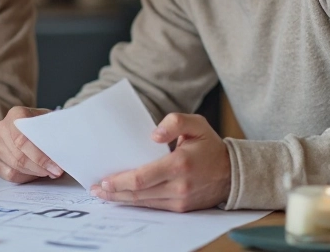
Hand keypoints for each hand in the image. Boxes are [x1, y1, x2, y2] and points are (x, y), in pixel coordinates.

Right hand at [0, 106, 63, 182]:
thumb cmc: (42, 125)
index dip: (40, 156)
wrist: (31, 125)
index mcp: (16, 114)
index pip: (23, 139)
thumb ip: (54, 131)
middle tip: (56, 172)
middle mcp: (2, 128)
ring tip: (50, 173)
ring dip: (35, 172)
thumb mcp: (49, 121)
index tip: (57, 166)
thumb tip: (66, 146)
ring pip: (15, 166)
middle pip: (19, 155)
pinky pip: (10, 174)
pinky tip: (36, 173)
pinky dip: (26, 177)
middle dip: (40, 167)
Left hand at [91, 113, 230, 211]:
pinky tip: (124, 198)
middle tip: (96, 189)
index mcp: (179, 164)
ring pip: (144, 203)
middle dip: (114, 193)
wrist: (233, 173)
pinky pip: (154, 207)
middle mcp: (179, 186)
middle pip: (139, 194)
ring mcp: (180, 200)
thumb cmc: (210, 146)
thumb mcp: (196, 124)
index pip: (143, 178)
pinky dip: (137, 203)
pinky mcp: (181, 208)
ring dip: (122, 200)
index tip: (104, 180)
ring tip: (104, 195)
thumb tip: (153, 135)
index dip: (121, 181)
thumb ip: (174, 122)